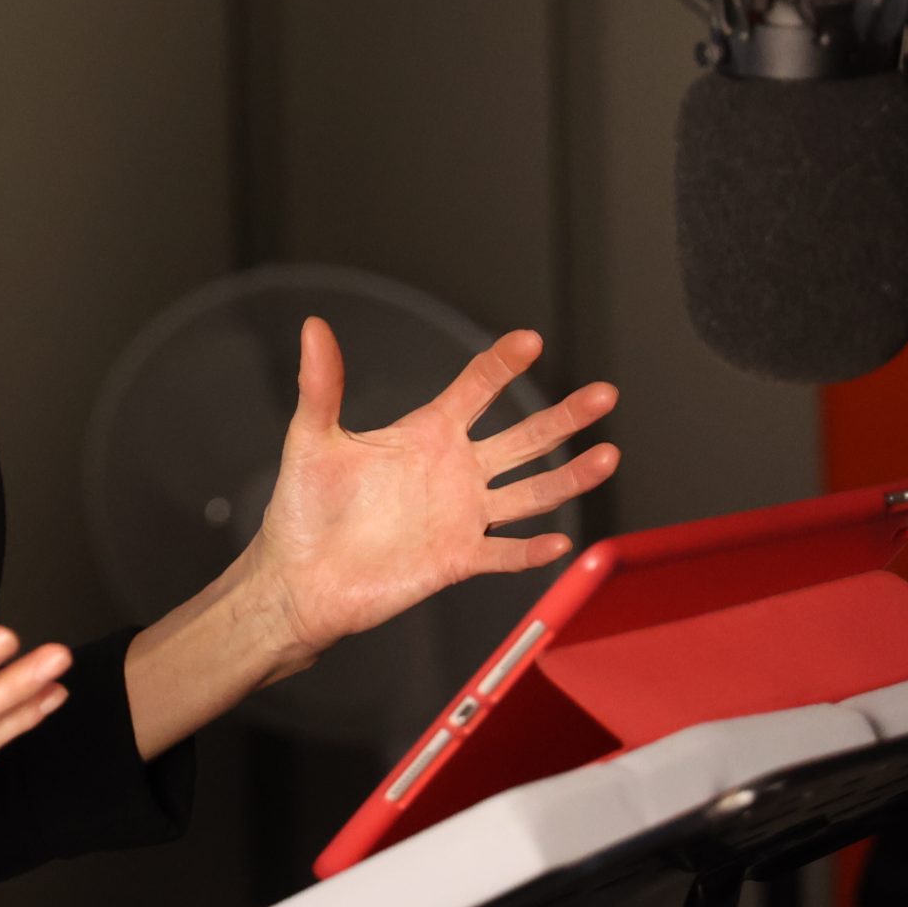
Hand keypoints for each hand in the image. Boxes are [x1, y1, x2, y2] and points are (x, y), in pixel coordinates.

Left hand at [238, 318, 618, 674]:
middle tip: (604, 394)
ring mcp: (461, 515)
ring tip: (608, 456)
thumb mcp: (311, 439)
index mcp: (425, 433)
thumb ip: (321, 385)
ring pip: (531, 492)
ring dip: (569, 477)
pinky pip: (506, 553)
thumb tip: (313, 327)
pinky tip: (560, 540)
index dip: (503, 364)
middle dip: (564, 416)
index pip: (477, 388)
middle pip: (523, 436)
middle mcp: (454, 469)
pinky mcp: (458, 559)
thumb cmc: (304, 509)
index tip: (529, 340)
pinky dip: (533, 550)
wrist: (299, 578)